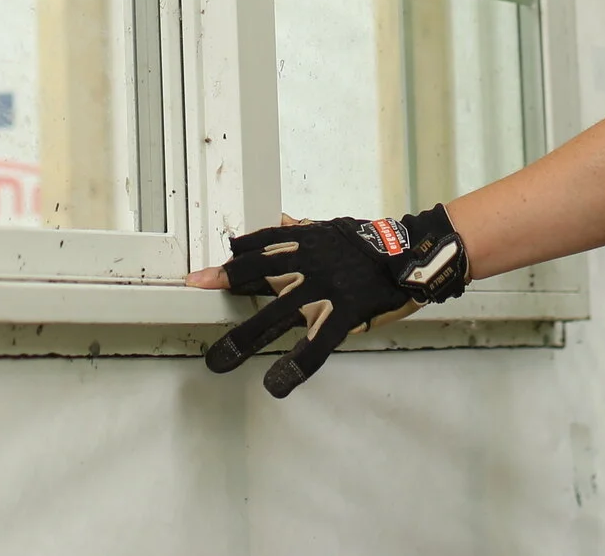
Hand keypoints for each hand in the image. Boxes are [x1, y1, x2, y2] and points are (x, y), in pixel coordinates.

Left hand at [186, 205, 469, 396]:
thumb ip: (303, 232)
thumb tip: (281, 222)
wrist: (410, 254)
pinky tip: (277, 383)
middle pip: (255, 273)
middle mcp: (306, 262)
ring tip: (218, 360)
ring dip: (244, 338)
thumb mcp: (332, 231)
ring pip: (275, 314)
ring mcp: (323, 288)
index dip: (230, 262)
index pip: (257, 247)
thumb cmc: (369, 245)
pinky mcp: (343, 313)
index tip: (203, 275)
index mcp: (304, 242)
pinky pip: (315, 344)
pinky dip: (295, 366)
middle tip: (193, 294)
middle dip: (222, 285)